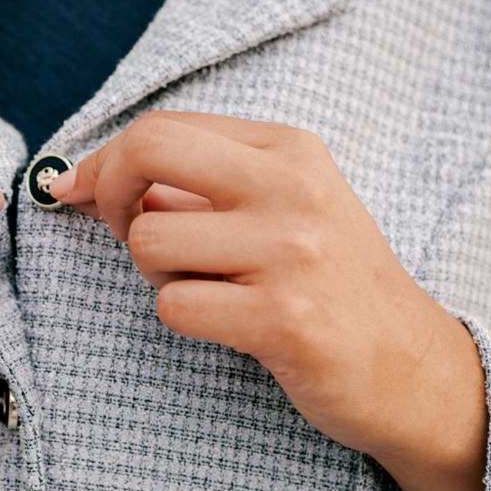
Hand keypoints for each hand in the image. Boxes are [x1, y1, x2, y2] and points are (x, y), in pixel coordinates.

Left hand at [50, 112, 486, 490]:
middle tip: (123, 230)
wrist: (406, 364)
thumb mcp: (280, 208)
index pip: (163, 126)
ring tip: (208, 287)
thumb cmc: (327, 283)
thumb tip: (88, 177)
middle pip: (147, 150)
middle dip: (108, 192)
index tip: (84, 193)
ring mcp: (291, 252)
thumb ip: (198, 186)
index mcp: (288, 149)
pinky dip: (182, 318)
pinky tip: (228, 322)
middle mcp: (292, 187)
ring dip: (157, 273)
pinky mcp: (284, 317)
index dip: (106, 162)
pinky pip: (172, 305)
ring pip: (149, 240)